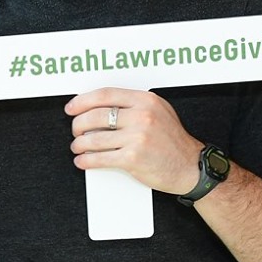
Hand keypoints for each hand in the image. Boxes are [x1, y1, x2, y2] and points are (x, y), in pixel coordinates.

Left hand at [65, 88, 201, 193]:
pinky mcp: (133, 158)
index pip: (105, 95)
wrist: (190, 167)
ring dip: (79, 144)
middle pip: (95, 116)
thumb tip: (100, 105)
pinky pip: (99, 158)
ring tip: (78, 146)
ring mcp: (137, 137)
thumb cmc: (173, 141)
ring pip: (93, 138)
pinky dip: (86, 160)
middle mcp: (141, 116)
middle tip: (75, 131)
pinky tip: (82, 160)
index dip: (82, 101)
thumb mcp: (159, 112)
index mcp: (146, 101)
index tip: (71, 108)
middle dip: (78, 125)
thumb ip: (134, 105)